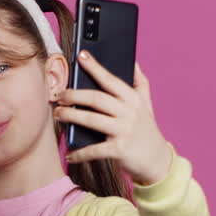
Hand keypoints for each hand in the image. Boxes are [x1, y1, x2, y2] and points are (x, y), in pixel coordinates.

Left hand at [55, 53, 171, 185]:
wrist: (157, 160)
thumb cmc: (146, 130)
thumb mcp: (146, 104)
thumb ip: (140, 82)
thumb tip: (133, 61)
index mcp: (133, 98)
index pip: (110, 79)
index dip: (95, 67)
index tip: (80, 56)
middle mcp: (129, 112)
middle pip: (96, 98)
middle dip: (74, 95)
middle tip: (59, 95)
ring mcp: (124, 131)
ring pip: (91, 119)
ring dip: (71, 116)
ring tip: (58, 114)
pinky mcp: (120, 150)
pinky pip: (94, 150)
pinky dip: (79, 153)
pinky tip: (69, 154)